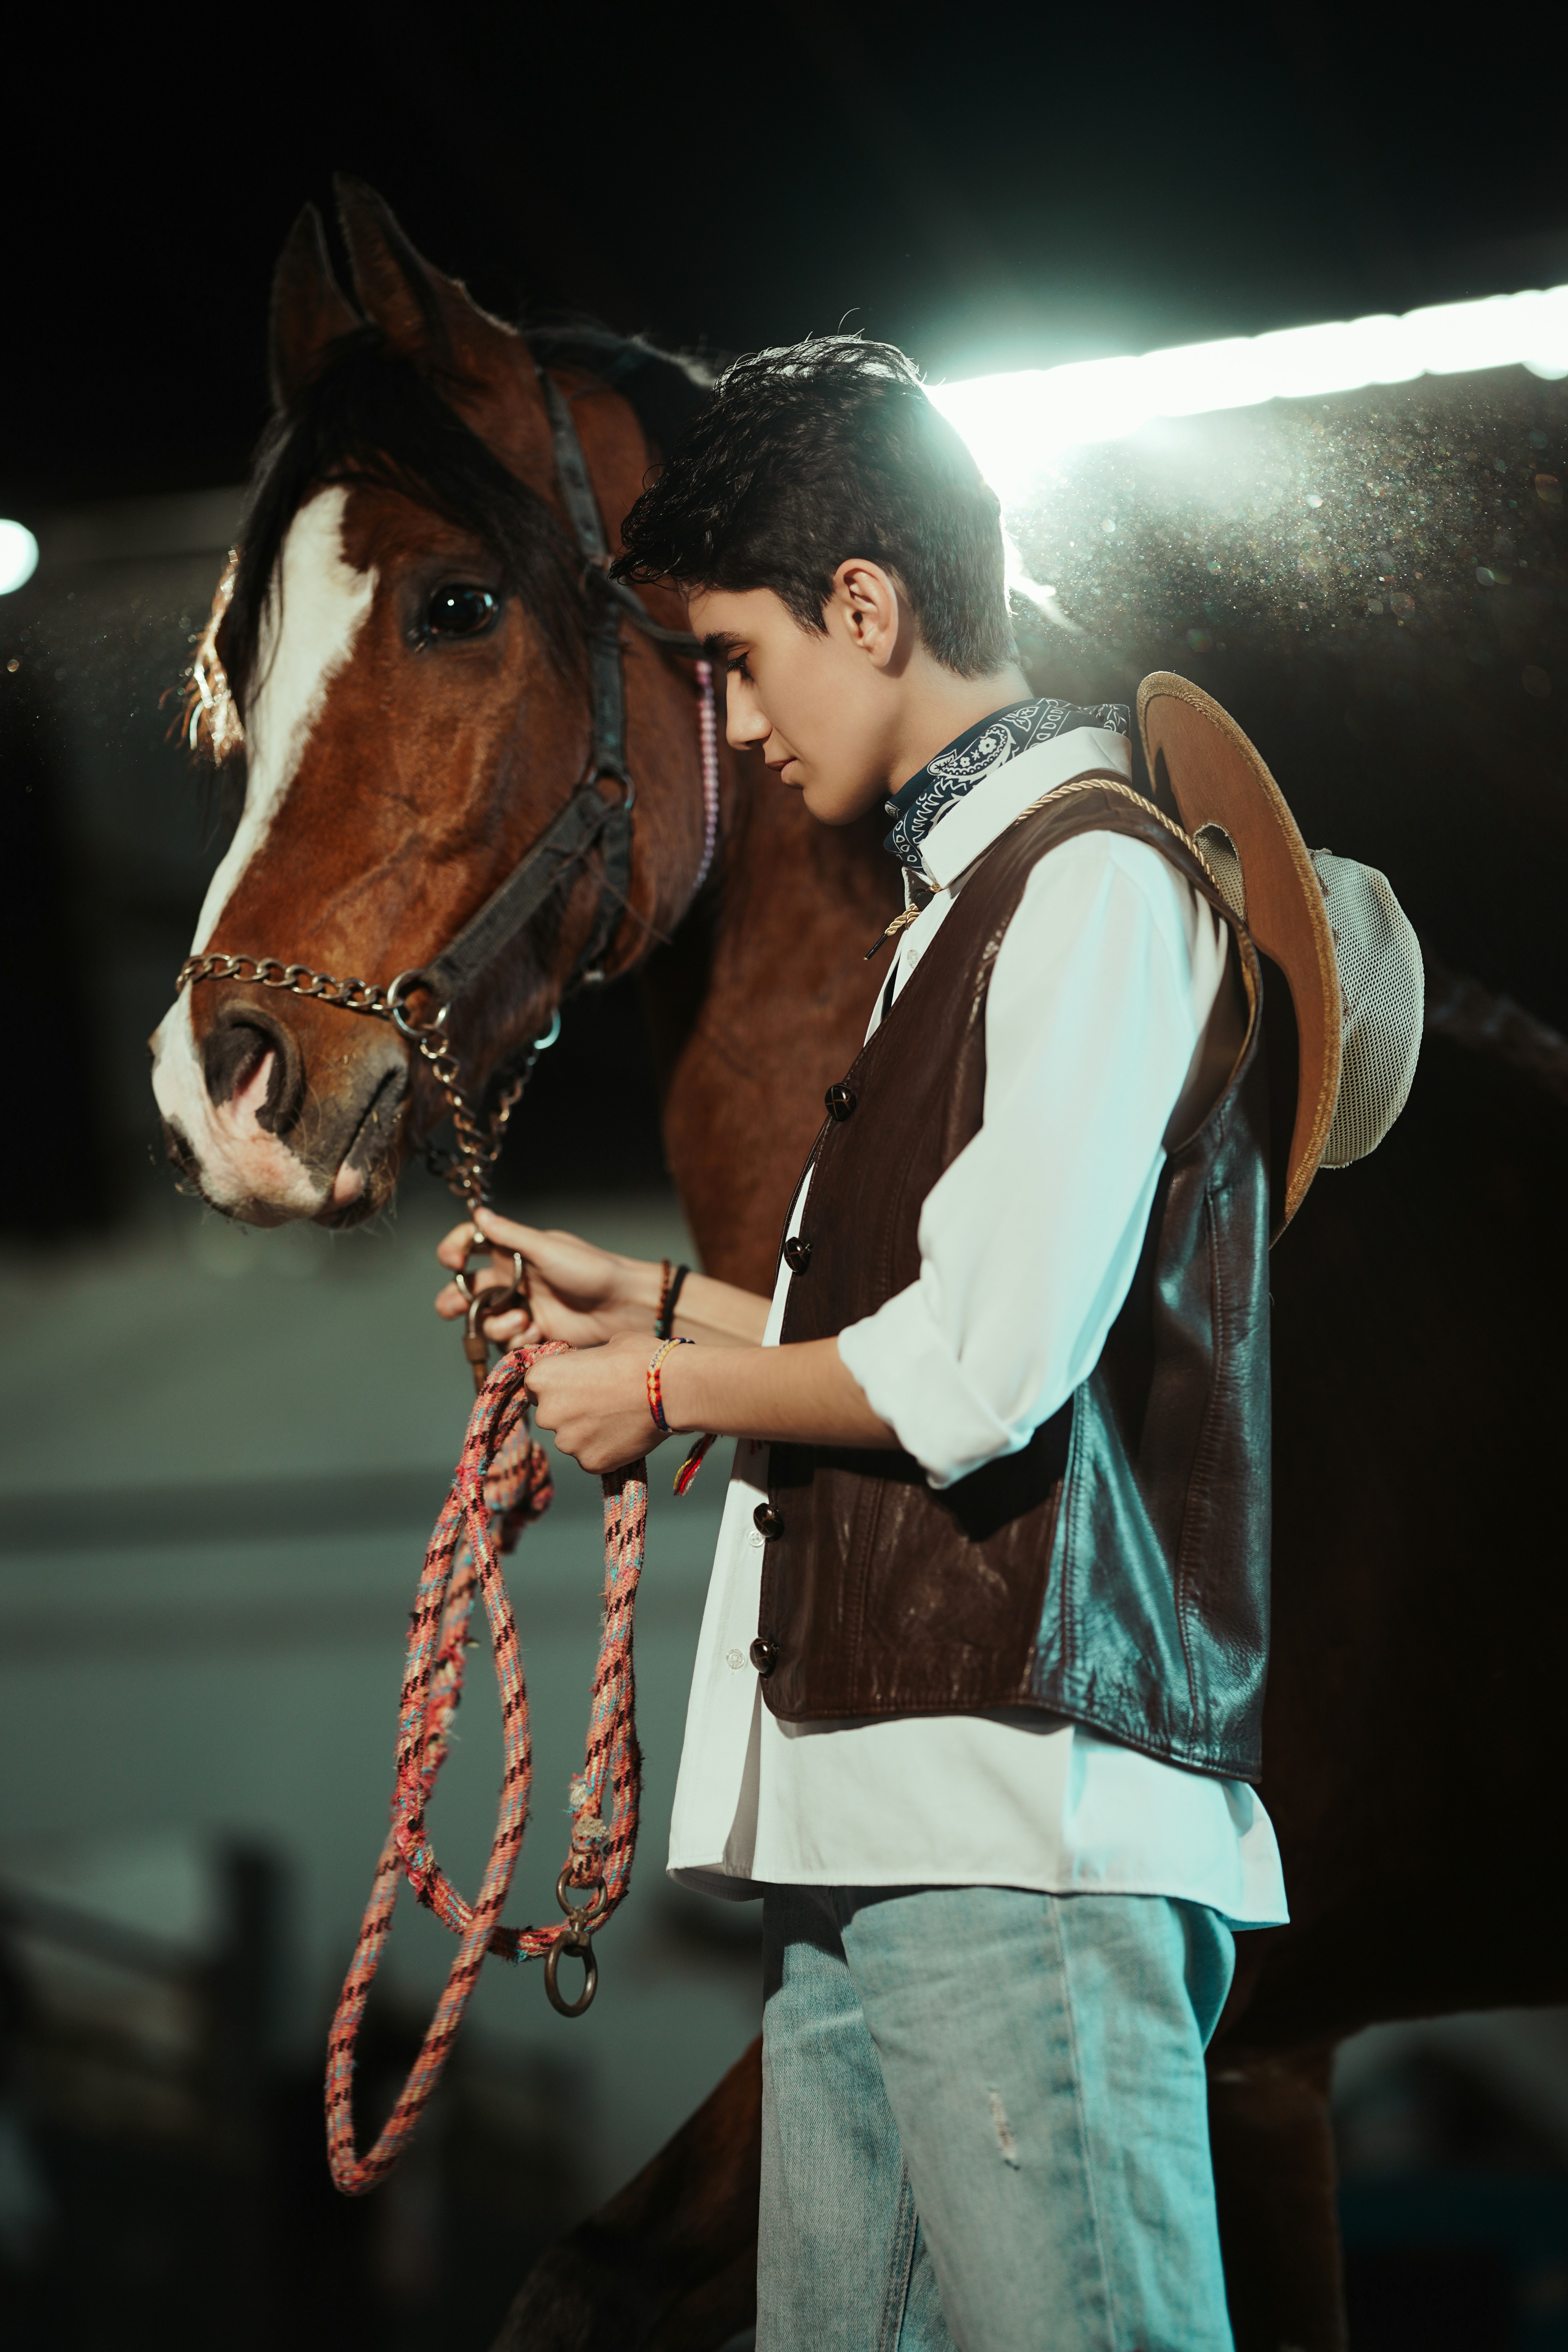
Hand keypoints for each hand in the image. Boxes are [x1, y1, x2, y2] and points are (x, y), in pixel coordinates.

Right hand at [434, 1207, 658, 1348]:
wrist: (622, 1306)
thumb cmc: (592, 1269)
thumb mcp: (548, 1248)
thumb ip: (510, 1235)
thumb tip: (479, 1213)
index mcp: (513, 1253)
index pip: (470, 1245)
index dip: (453, 1250)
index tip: (453, 1262)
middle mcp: (512, 1280)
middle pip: (467, 1291)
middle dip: (454, 1301)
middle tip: (456, 1307)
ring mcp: (522, 1307)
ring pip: (485, 1321)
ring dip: (497, 1324)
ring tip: (524, 1320)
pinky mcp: (534, 1333)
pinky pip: (508, 1341)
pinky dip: (517, 1340)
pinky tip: (538, 1335)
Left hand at [524, 1331, 667, 1474]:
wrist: (670, 1389)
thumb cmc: (638, 1358)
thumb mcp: (604, 1348)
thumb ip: (585, 1364)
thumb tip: (588, 1371)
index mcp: (542, 1378)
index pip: (535, 1385)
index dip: (557, 1383)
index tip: (576, 1382)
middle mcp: (547, 1413)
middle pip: (551, 1414)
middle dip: (570, 1409)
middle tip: (602, 1401)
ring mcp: (568, 1442)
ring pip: (571, 1438)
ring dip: (587, 1431)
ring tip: (618, 1418)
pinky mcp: (590, 1463)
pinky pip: (591, 1456)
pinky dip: (604, 1448)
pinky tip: (625, 1434)